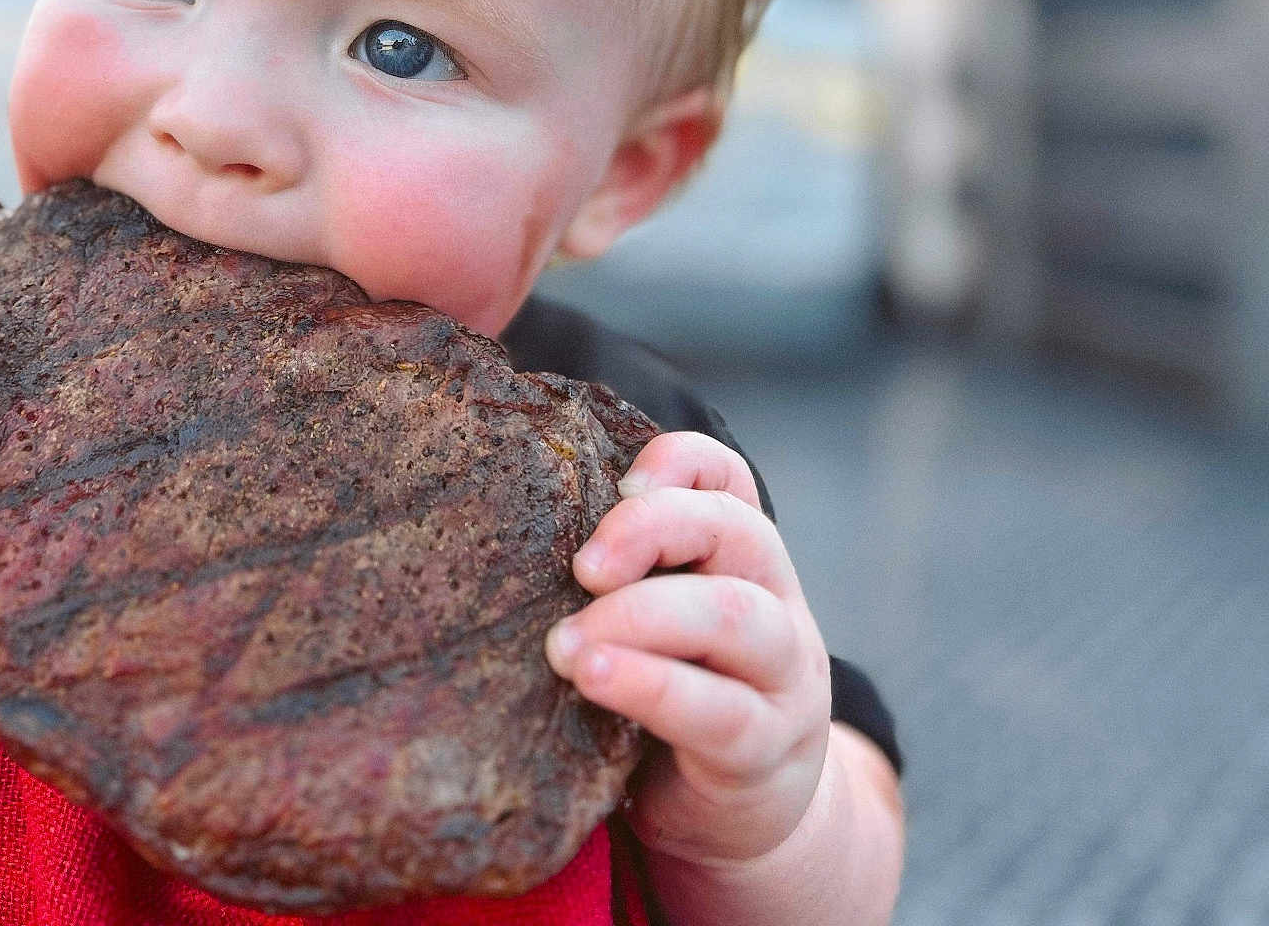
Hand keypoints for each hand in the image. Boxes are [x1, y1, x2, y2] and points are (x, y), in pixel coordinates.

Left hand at [544, 431, 830, 864]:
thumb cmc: (665, 706)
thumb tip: (501, 536)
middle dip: (650, 530)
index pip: (727, 478)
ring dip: (640, 617)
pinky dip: (652, 687)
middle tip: (580, 568)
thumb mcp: (649, 629)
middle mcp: (776, 604)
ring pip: (737, 617)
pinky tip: (595, 678)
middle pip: (738, 530)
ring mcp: (782, 678)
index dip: (677, 462)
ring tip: (564, 644)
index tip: (616, 481)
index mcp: (739, 563)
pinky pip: (720, 711)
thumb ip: (611, 582)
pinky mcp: (766, 751)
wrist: (737, 822)